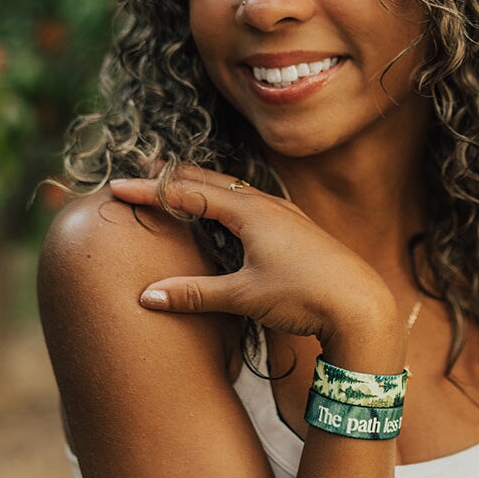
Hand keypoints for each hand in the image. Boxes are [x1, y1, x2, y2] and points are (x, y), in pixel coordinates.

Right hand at [107, 168, 403, 361]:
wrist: (361, 305)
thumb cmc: (303, 295)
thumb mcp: (243, 297)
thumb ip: (194, 294)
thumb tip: (146, 296)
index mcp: (249, 212)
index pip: (188, 194)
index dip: (151, 191)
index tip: (118, 187)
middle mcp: (267, 204)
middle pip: (210, 182)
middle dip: (174, 178)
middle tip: (142, 173)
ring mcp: (285, 214)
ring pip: (234, 190)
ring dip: (203, 187)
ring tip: (180, 186)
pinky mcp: (298, 229)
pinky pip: (253, 203)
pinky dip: (228, 201)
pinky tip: (231, 212)